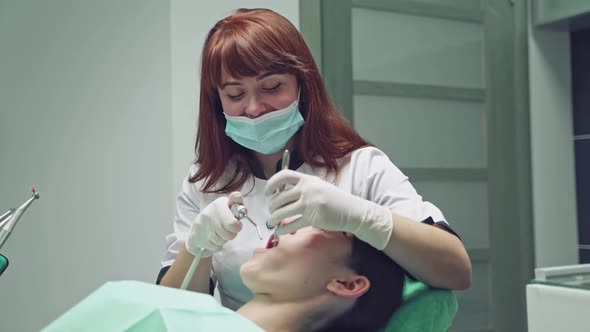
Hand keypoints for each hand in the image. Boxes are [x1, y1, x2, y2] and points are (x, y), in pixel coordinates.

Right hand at [185, 192, 243, 256]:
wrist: (198, 227)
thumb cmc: (219, 216)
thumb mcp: (228, 206)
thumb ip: (236, 202)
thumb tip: (238, 196)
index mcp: (219, 204)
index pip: (232, 223)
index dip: (237, 226)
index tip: (237, 225)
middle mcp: (209, 213)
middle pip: (229, 234)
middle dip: (231, 234)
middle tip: (229, 230)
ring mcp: (202, 225)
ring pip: (221, 241)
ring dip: (223, 240)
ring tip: (220, 233)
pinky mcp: (197, 236)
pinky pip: (214, 246)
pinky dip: (216, 245)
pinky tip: (213, 238)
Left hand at [265, 170, 392, 249]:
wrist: (352, 211)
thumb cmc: (334, 200)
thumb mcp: (318, 187)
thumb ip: (301, 188)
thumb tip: (279, 194)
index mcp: (307, 179)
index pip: (283, 176)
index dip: (271, 184)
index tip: (268, 192)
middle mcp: (307, 189)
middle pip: (279, 197)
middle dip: (271, 206)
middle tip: (271, 210)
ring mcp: (310, 203)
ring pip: (282, 212)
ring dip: (273, 218)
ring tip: (273, 221)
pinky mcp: (313, 218)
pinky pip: (291, 225)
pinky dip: (282, 230)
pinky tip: (279, 232)